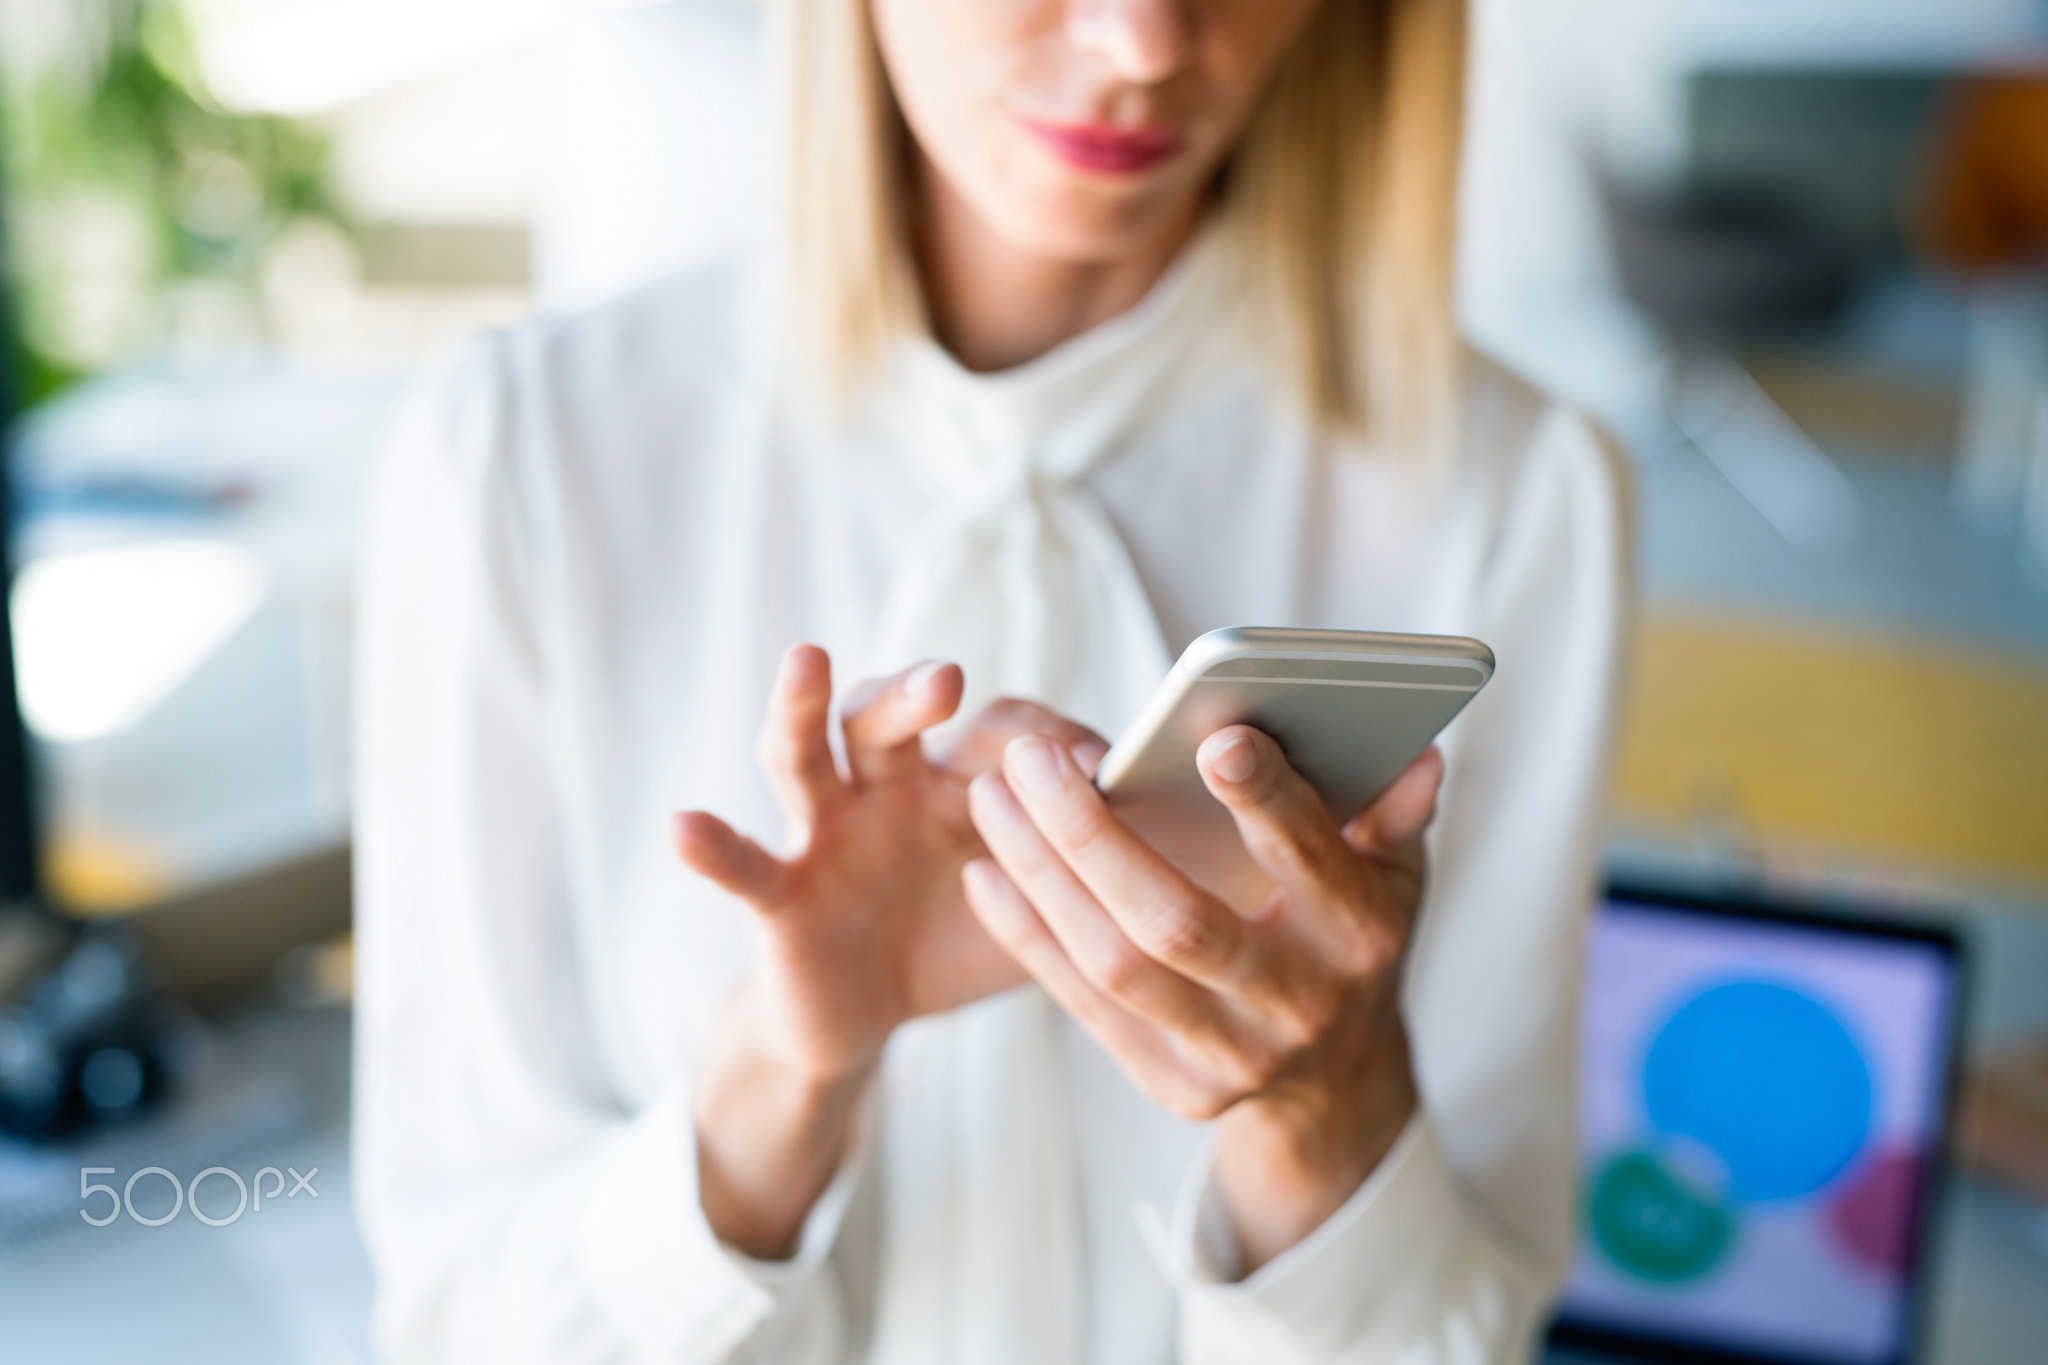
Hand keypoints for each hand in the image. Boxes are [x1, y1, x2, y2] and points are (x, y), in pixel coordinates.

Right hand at [673, 647, 1101, 1254]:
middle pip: (898, 716)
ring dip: (805, 708)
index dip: (1048, 747)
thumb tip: (1255, 850)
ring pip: (809, 754)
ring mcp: (827, 830)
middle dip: (918, 692)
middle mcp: (892, 783)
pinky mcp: (780, 892)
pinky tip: (681, 825)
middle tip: (949, 679)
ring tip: (809, 661)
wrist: (865, 1012)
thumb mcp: (1051, 897)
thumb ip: (1120, 864)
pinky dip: (711, 847)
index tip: (1103, 771)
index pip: (1007, 734)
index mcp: (967, 778)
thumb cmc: (966, 934)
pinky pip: (742, 865)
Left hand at [963, 726, 1442, 1274]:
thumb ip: (1394, 811)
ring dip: (1041, 877)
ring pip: (1115, 965)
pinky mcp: (1174, 1085)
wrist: (1339, 1081)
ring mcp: (1231, 1056)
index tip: (1217, 738)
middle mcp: (1297, 1003)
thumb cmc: (1352, 936)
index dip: (1267, 803)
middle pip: (1177, 923)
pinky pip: (1084, 1004)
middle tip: (1032, 756)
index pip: (1310, 861)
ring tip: (992, 798)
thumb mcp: (1394, 874)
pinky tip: (987, 873)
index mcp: (1359, 934)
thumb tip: (1416, 750)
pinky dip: (1030, 936)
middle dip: (1094, 835)